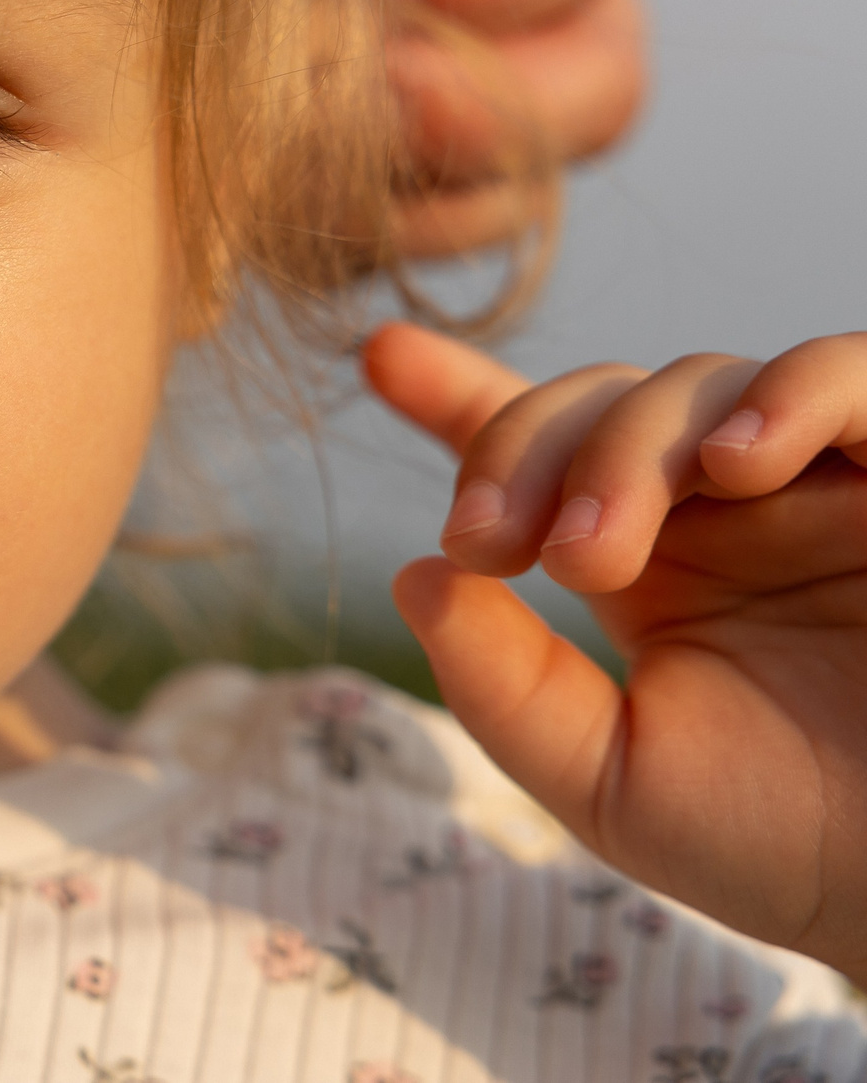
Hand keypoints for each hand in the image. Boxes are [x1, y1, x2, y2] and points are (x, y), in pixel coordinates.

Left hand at [364, 322, 866, 982]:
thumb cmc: (786, 847)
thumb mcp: (610, 781)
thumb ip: (504, 687)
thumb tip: (413, 575)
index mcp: (645, 561)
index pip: (539, 451)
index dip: (459, 397)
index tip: (382, 355)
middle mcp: (725, 507)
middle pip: (597, 404)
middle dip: (525, 456)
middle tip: (496, 550)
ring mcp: (818, 483)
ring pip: (699, 383)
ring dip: (625, 448)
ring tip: (591, 554)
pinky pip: (853, 375)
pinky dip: (784, 395)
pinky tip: (733, 467)